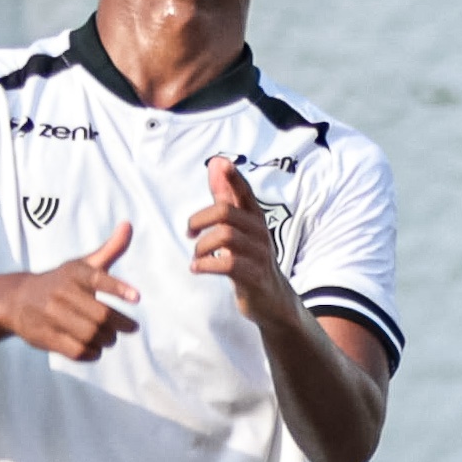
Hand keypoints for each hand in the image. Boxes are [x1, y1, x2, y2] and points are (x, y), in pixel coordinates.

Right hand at [3, 223, 140, 360]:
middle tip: (129, 328)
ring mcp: (51, 316)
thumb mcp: (82, 264)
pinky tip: (96, 349)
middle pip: (100, 316)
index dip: (118, 288)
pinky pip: (76, 350)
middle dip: (120, 325)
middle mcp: (61, 293)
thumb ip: (109, 249)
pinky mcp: (45, 337)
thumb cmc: (60, 282)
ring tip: (110, 338)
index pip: (98, 279)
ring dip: (107, 340)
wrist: (15, 300)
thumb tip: (128, 225)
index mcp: (73, 274)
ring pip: (90, 335)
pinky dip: (91, 353)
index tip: (137, 298)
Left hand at [188, 159, 295, 323]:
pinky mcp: (254, 275)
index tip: (221, 163)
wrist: (272, 299)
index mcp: (254, 217)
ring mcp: (258, 254)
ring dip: (202, 246)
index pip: (245, 191)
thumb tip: (216, 163)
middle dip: (200, 220)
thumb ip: (226, 195)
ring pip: (226, 236)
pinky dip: (206, 265)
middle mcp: (259, 232)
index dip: (233, 177)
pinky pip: (228, 264)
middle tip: (189, 232)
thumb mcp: (239, 225)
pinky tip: (197, 268)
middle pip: (226, 213)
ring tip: (195, 256)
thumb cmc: (250, 257)